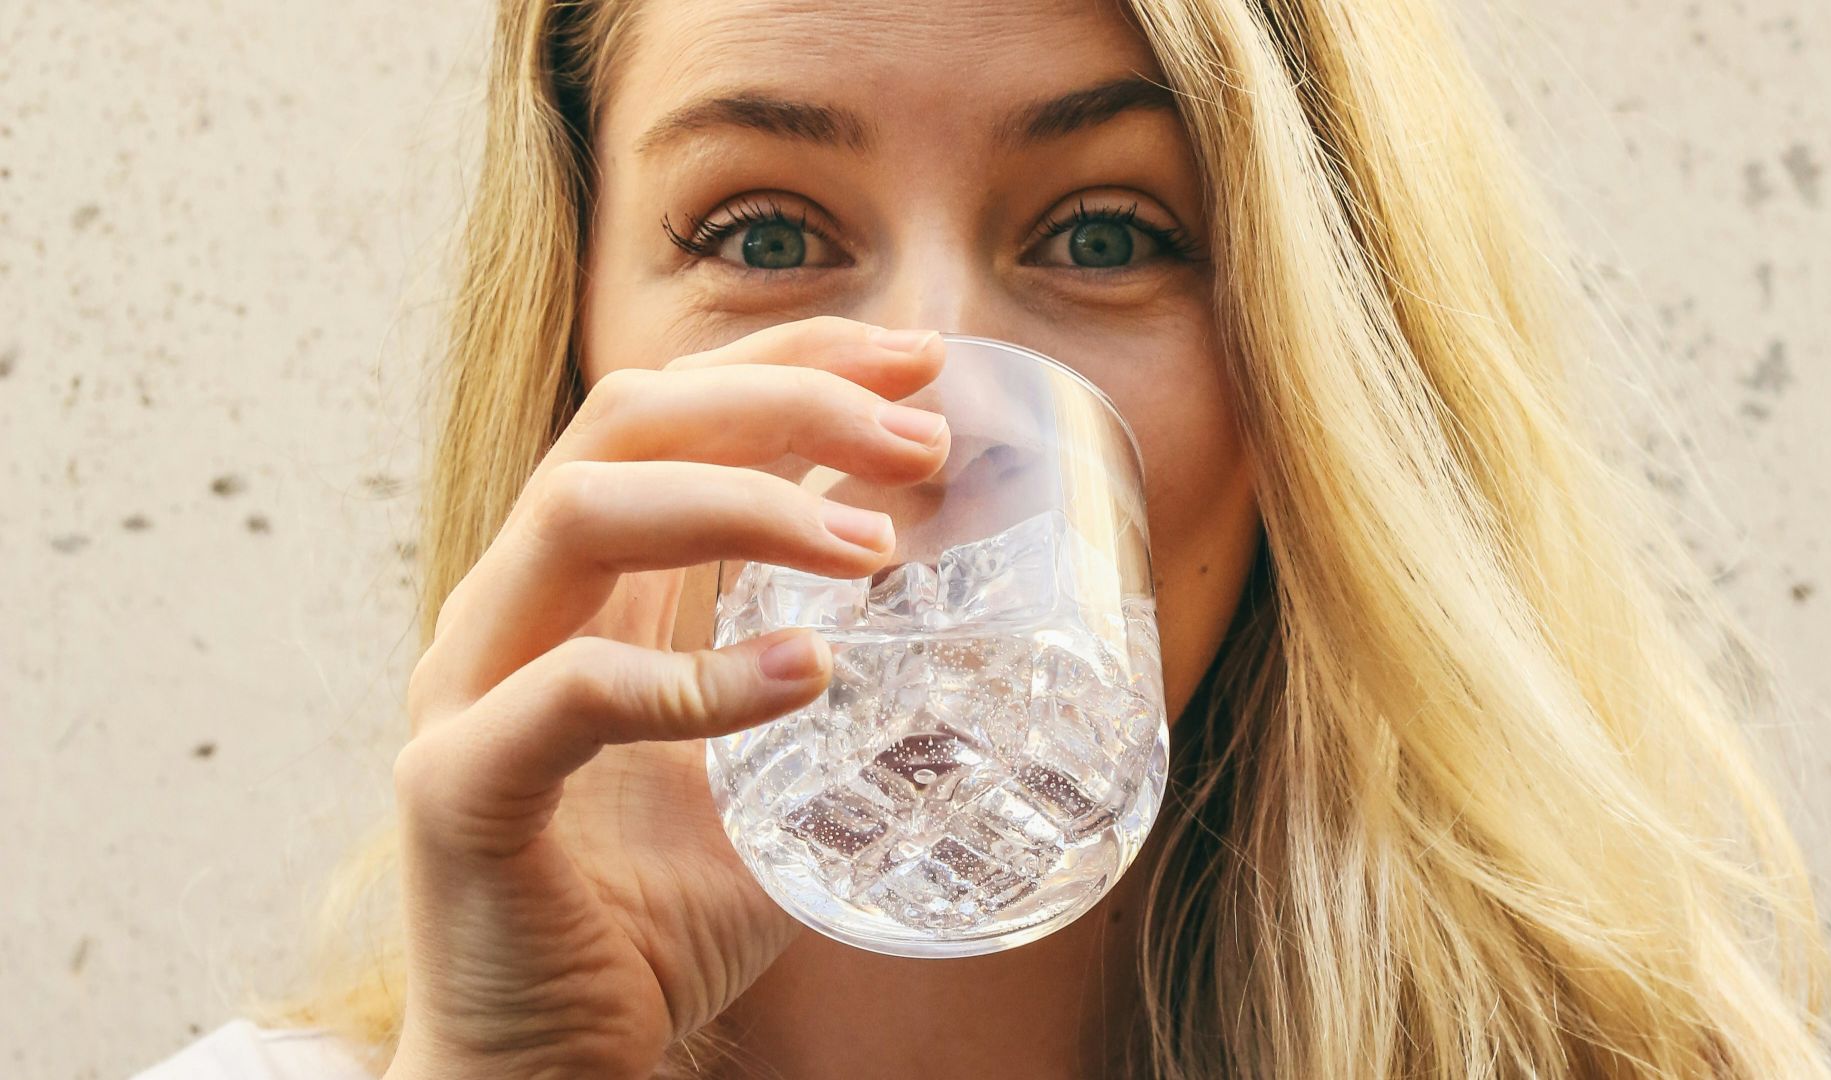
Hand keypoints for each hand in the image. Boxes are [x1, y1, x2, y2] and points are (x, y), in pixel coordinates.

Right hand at [383, 317, 948, 1078]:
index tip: (917, 362)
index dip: (789, 360)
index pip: (670, 411)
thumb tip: (958, 626)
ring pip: (580, 514)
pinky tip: (804, 677)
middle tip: (919, 440)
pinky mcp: (458, 786)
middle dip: (782, 402)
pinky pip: (569, 694)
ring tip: (875, 547)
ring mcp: (469, 686)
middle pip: (624, 423)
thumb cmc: (654, 909)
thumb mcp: (765, 769)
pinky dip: (695, 678)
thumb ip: (820, 682)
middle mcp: (514, 605)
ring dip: (743, 505)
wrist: (547, 1057)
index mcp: (579, 583)